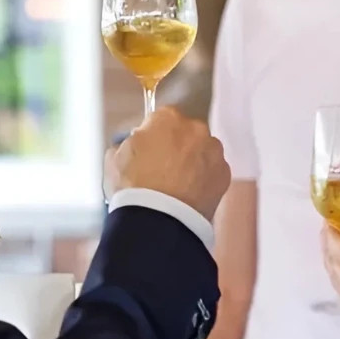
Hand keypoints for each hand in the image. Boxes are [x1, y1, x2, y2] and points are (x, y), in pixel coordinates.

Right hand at [106, 108, 229, 222]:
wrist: (159, 220)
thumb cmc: (133, 186)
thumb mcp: (114, 159)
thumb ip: (127, 143)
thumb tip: (135, 143)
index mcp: (167, 118)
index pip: (161, 119)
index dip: (154, 136)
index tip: (149, 151)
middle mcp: (195, 128)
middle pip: (185, 133)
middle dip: (177, 148)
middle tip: (163, 171)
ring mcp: (213, 150)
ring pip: (203, 151)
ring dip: (193, 163)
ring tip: (177, 187)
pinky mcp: (224, 173)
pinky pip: (213, 172)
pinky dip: (204, 181)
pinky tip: (189, 196)